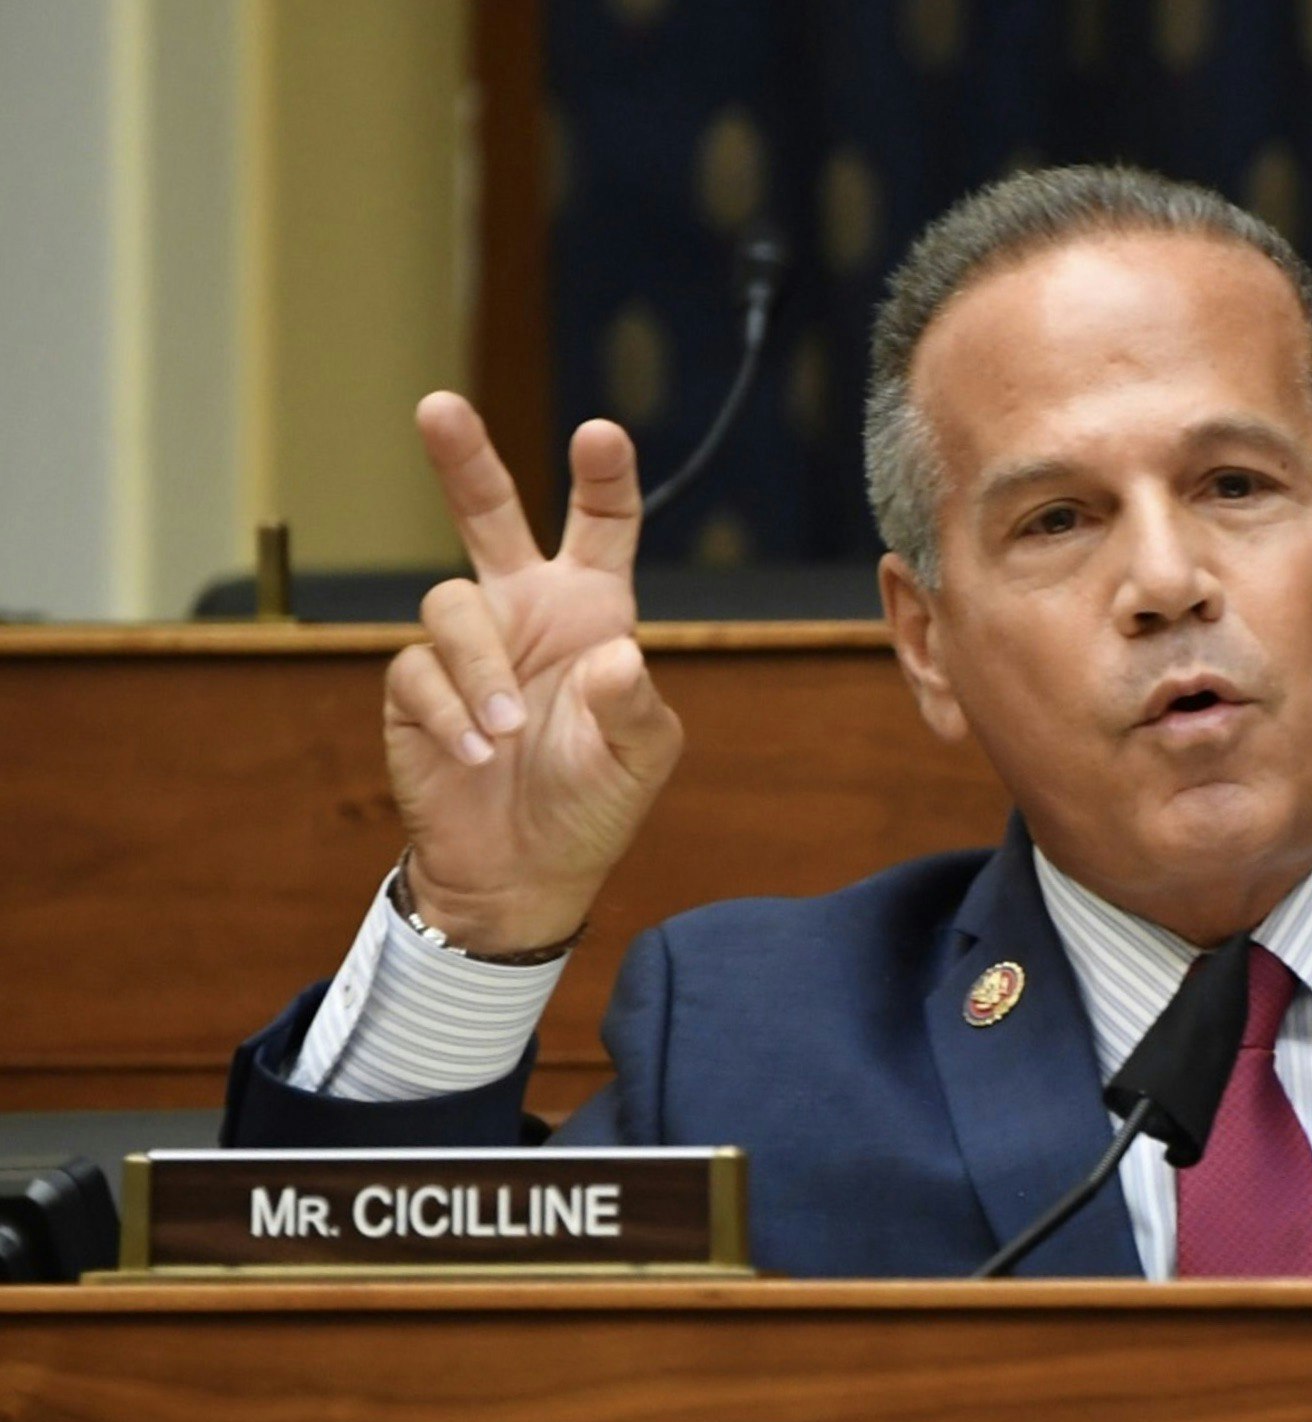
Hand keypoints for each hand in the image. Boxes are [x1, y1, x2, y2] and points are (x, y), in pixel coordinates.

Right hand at [382, 393, 682, 953]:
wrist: (524, 870)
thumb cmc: (594, 801)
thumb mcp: (640, 758)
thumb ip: (633, 705)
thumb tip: (616, 654)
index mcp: (592, 611)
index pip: (601, 528)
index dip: (603, 479)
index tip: (599, 433)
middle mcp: (524, 611)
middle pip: (487, 513)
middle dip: (464, 459)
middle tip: (439, 405)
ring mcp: (467, 646)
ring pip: (450, 608)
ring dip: (480, 672)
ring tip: (504, 735)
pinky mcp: (415, 689)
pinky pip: (417, 675)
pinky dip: (449, 716)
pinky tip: (474, 756)